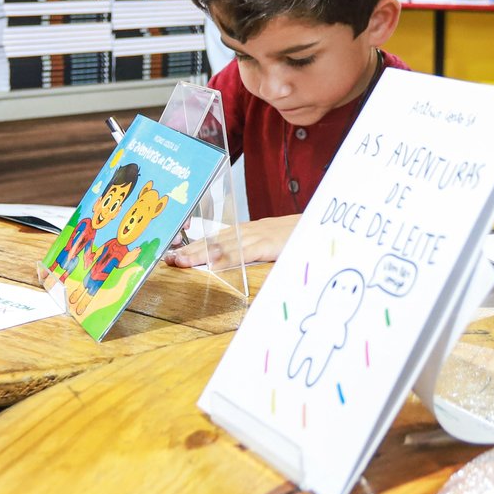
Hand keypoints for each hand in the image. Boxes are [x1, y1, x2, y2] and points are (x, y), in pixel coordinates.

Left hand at [164, 214, 298, 269]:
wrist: (324, 228)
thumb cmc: (301, 238)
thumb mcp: (276, 245)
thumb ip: (257, 253)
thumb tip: (236, 265)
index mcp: (250, 231)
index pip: (217, 238)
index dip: (196, 246)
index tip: (176, 254)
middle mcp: (251, 231)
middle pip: (215, 241)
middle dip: (190, 250)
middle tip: (169, 259)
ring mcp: (261, 235)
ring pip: (224, 245)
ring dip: (201, 254)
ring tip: (181, 262)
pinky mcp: (271, 243)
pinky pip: (246, 252)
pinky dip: (228, 258)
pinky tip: (213, 265)